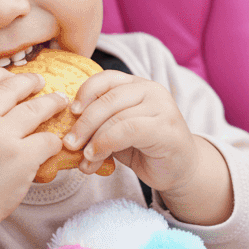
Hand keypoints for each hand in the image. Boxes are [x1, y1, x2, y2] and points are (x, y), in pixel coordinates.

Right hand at [0, 69, 68, 227]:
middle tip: (42, 84)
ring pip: (36, 108)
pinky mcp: (22, 158)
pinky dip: (56, 140)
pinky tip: (56, 143)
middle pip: (13, 87)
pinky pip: (48, 139)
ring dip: (52, 103)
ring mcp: (2, 138)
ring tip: (59, 102)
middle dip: (32, 82)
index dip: (5, 74)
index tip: (16, 78)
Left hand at [62, 72, 232, 224]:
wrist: (180, 170)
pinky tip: (96, 157)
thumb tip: (67, 136)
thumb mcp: (117, 133)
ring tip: (83, 157)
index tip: (71, 111)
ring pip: (117, 117)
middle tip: (69, 143)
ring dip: (94, 138)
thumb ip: (99, 126)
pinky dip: (107, 143)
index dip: (85, 92)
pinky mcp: (166, 128)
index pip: (107, 79)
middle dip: (83, 122)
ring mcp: (162, 108)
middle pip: (108, 99)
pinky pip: (128, 130)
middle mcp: (152, 90)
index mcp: (137, 85)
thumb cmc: (146, 149)